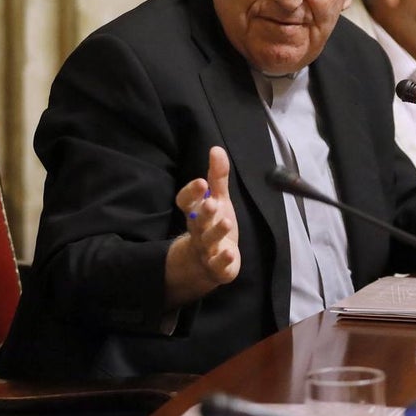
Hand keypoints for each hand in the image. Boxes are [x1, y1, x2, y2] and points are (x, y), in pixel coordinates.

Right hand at [165, 146, 240, 305]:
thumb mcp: (218, 199)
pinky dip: (222, 260)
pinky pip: (217, 265)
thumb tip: (216, 148)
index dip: (191, 193)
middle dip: (204, 213)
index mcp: (196, 213)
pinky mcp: (216, 267)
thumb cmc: (213, 225)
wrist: (209, 262)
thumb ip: (217, 177)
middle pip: (197, 222)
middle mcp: (198, 230)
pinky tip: (230, 253)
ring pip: (207, 241)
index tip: (201, 182)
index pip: (186, 202)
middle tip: (211, 203)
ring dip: (215, 232)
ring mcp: (206, 250)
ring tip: (226, 223)